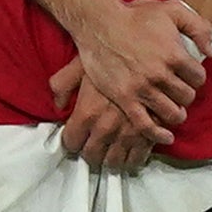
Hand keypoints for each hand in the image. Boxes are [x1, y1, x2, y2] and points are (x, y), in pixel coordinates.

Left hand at [49, 53, 174, 171]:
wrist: (146, 50)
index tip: (74, 141)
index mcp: (86, 113)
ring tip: (110, 156)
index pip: (72, 141)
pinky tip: (131, 156)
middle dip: (91, 154)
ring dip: (112, 160)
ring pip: (117, 160)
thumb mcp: (78, 67)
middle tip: (91, 151)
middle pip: (93, 155)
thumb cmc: (110, 55)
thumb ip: (62, 86)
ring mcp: (129, 131)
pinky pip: (141, 155)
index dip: (71, 142)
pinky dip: (135, 159)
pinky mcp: (152, 130)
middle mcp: (106, 126)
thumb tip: (58, 104)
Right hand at [51, 0, 211, 144]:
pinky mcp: (124, 97)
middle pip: (187, 96)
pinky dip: (157, 133)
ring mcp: (141, 88)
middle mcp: (160, 74)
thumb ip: (200, 28)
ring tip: (172, 110)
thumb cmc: (134, 15)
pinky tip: (165, 136)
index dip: (196, 77)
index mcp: (175, 55)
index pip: (199, 77)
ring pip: (171, 112)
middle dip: (186, 95)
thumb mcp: (173, 10)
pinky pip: (144, 123)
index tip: (188, 77)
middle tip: (178, 92)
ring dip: (176, 113)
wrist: (98, 22)